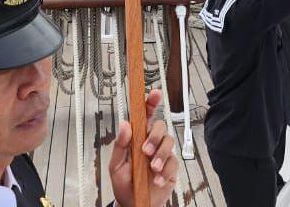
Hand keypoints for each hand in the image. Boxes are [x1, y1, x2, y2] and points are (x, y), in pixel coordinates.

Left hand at [109, 89, 177, 206]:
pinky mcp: (171, 167)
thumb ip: (120, 145)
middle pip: (160, 126)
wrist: (135, 204)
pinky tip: (156, 179)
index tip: (154, 93)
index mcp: (137, 137)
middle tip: (145, 151)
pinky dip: (165, 171)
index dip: (150, 102)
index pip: (145, 115)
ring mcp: (162, 154)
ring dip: (160, 154)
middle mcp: (151, 142)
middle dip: (155, 137)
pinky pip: (174, 162)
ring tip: (152, 168)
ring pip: (169, 142)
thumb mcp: (116, 165)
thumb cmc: (125, 183)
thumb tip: (124, 124)